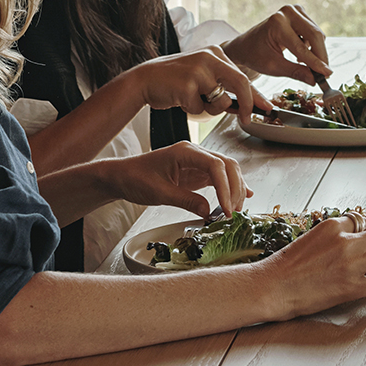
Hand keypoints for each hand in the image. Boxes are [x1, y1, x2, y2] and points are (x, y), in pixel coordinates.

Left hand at [106, 141, 248, 219]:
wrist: (123, 176)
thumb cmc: (136, 178)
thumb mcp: (159, 193)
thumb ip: (186, 201)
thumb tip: (208, 212)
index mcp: (185, 152)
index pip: (215, 165)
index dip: (225, 187)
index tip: (227, 208)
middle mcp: (195, 153)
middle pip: (227, 165)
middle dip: (235, 188)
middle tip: (235, 212)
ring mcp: (197, 162)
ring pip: (227, 170)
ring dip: (235, 188)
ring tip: (237, 210)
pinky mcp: (196, 172)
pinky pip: (219, 177)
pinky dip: (231, 186)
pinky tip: (243, 195)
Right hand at [130, 47, 274, 121]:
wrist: (144, 79)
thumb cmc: (176, 82)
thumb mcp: (202, 77)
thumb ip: (223, 88)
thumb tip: (247, 106)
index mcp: (216, 53)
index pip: (243, 76)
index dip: (256, 95)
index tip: (268, 108)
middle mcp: (210, 57)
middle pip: (241, 83)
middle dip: (248, 104)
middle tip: (247, 119)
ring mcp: (199, 69)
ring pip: (221, 101)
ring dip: (209, 109)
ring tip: (193, 99)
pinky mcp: (187, 84)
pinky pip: (200, 108)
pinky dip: (192, 110)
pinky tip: (180, 99)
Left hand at [225, 4, 331, 91]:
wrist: (246, 45)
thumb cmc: (255, 55)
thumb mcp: (273, 67)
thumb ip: (296, 72)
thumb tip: (315, 80)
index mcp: (277, 23)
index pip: (301, 46)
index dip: (315, 62)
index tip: (327, 75)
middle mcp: (287, 12)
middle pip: (314, 35)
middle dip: (321, 56)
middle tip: (325, 74)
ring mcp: (294, 10)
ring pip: (317, 34)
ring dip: (317, 52)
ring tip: (309, 67)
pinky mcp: (300, 13)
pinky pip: (314, 32)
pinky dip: (312, 46)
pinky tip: (302, 55)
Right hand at [254, 211, 365, 321]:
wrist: (273, 287)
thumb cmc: (285, 266)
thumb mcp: (311, 238)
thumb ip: (333, 236)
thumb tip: (349, 239)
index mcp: (334, 226)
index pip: (363, 221)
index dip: (365, 231)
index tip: (365, 238)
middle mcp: (346, 241)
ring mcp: (352, 264)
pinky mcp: (352, 287)